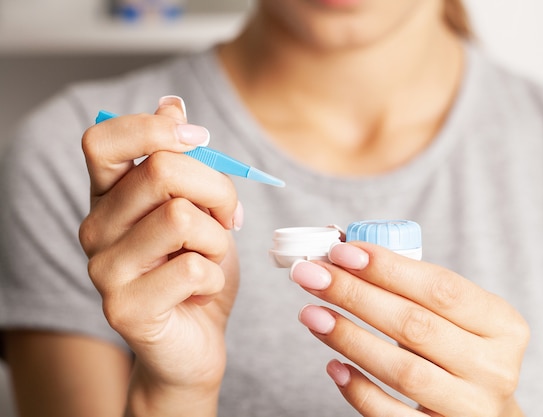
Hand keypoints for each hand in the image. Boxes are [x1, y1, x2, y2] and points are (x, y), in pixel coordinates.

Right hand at [79, 96, 241, 415]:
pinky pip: (194, 268)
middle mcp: (95, 228)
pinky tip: (204, 290)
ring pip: (182, 218)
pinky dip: (216, 276)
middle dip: (217, 190)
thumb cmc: (198, 270)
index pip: (103, 139)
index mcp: (109, 197)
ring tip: (212, 259)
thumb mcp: (200, 209)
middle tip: (228, 217)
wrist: (195, 339)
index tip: (199, 138)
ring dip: (218, 239)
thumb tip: (172, 104)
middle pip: (161, 170)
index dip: (154, 128)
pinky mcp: (124, 308)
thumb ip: (182, 161)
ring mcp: (103, 270)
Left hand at [290, 241, 529, 416]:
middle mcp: (494, 368)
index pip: (442, 288)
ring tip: (311, 314)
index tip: (342, 252)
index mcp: (502, 325)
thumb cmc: (459, 350)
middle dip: (356, 295)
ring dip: (350, 337)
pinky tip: (334, 366)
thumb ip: (413, 289)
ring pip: (403, 371)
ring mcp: (471, 409)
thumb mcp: (457, 317)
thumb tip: (345, 258)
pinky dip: (359, 390)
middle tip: (312, 274)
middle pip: (416, 326)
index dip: (388, 268)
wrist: (484, 414)